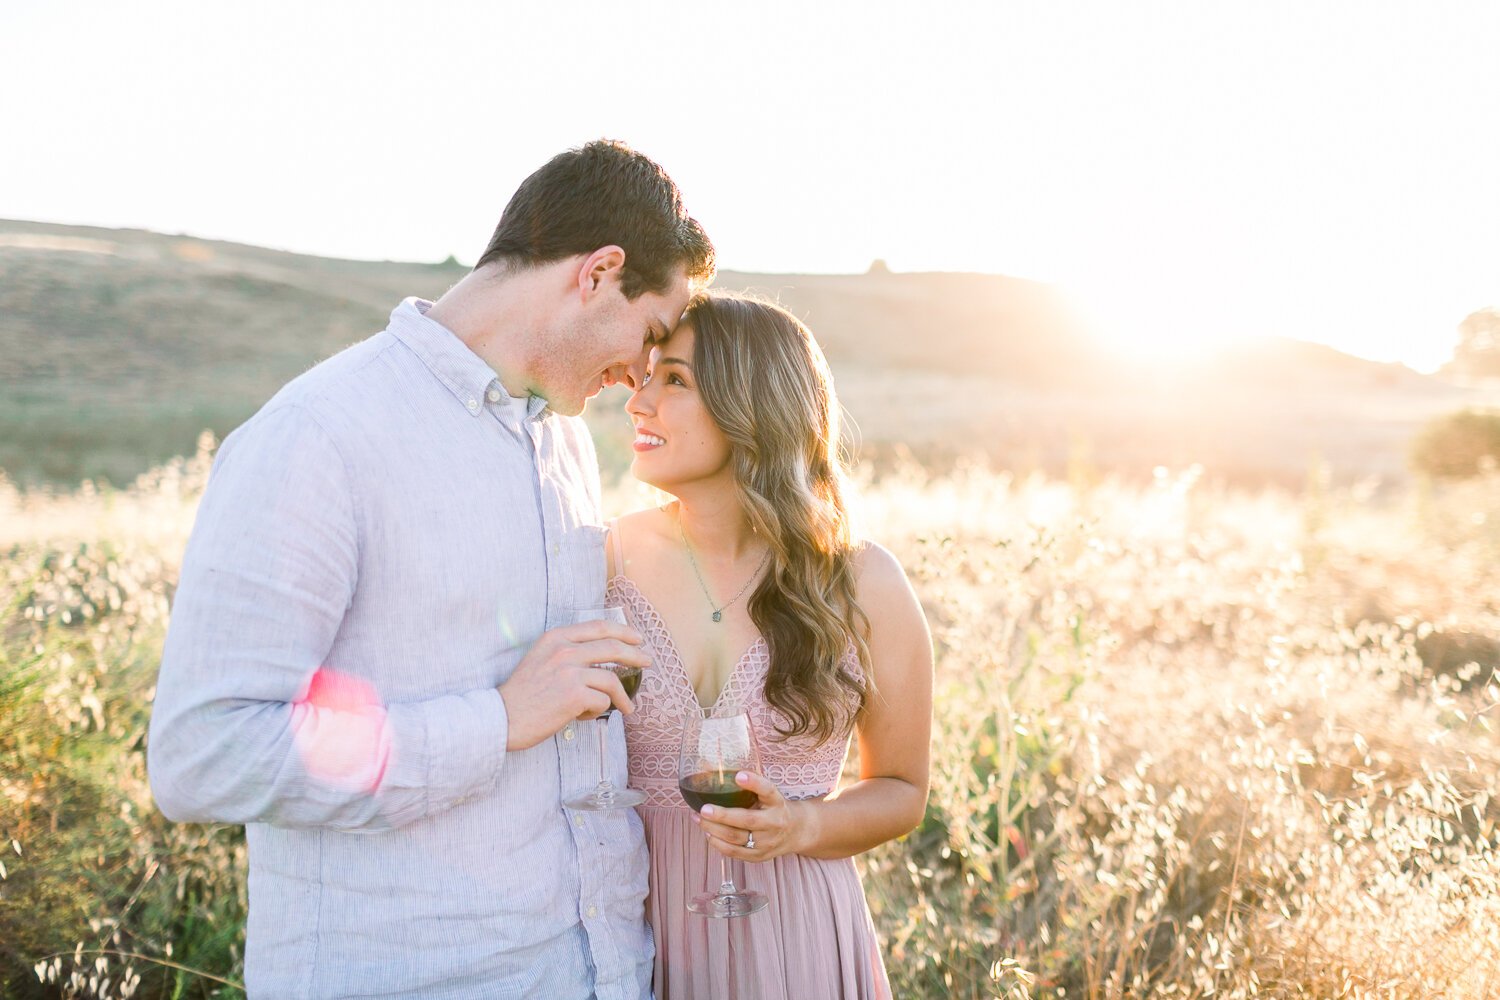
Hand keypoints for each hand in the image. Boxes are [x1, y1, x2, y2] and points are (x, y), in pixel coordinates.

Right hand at [498, 618, 648, 750]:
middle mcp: (564, 650)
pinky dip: (598, 711)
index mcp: (556, 637)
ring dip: (621, 696)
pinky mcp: (574, 695)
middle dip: (635, 655)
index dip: (623, 631)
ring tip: (627, 708)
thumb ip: (567, 653)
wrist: (502, 718)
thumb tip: (602, 663)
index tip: (637, 638)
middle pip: (612, 647)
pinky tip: (585, 716)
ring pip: (611, 679)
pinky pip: (602, 702)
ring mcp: (570, 671)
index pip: (598, 627)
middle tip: (648, 662)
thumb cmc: (522, 695)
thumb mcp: (541, 659)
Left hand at [695, 771, 811, 861]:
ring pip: (736, 838)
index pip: (768, 790)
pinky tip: (708, 833)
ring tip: (698, 819)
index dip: (754, 783)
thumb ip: (752, 785)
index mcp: (777, 802)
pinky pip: (735, 852)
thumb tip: (718, 771)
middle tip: (703, 808)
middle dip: (722, 815)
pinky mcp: (759, 856)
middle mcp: (775, 822)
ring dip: (713, 829)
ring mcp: (768, 842)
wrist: (796, 832)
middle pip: (747, 820)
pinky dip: (718, 843)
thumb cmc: (775, 807)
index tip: (738, 776)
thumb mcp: (770, 794)